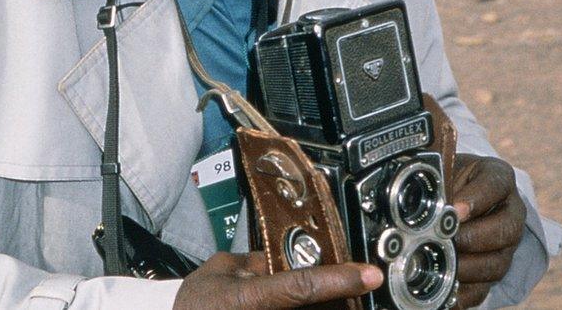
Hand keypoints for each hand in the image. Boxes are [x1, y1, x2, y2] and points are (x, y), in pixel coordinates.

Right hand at [173, 250, 381, 308]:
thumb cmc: (191, 309)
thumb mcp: (216, 272)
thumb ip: (251, 261)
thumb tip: (280, 257)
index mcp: (250, 299)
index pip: (304, 286)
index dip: (340, 279)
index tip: (370, 273)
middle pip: (317, 309)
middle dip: (338, 297)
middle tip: (356, 283)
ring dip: (324, 304)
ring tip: (331, 290)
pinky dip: (308, 307)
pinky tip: (313, 301)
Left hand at [451, 154, 526, 307]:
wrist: (455, 195)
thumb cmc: (447, 177)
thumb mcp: (444, 168)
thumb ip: (436, 177)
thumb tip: (418, 196)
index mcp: (498, 178)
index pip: (495, 184)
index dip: (476, 199)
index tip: (454, 210)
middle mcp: (510, 212)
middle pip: (506, 229)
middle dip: (473, 237)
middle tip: (446, 238)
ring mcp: (506, 244)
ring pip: (498, 263)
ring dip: (469, 267)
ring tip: (443, 263)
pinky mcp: (492, 269)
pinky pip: (484, 287)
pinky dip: (464, 291)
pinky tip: (445, 288)